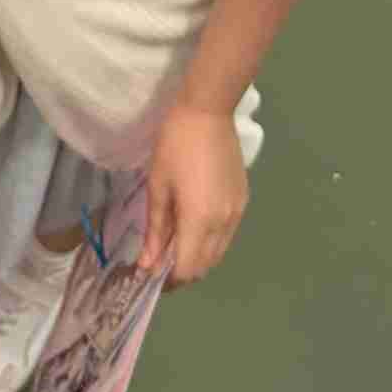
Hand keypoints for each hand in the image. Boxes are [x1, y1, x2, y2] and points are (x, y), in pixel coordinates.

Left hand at [139, 105, 247, 288]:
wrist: (208, 111)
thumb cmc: (175, 145)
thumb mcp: (158, 187)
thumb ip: (155, 230)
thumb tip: (147, 264)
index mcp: (199, 221)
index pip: (187, 270)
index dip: (168, 280)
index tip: (150, 274)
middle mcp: (223, 224)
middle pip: (205, 266)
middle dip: (182, 272)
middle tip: (159, 262)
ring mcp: (237, 213)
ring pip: (218, 253)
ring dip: (197, 258)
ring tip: (175, 245)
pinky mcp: (243, 201)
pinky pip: (227, 235)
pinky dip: (210, 243)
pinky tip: (194, 227)